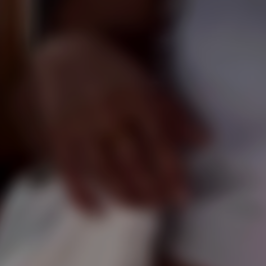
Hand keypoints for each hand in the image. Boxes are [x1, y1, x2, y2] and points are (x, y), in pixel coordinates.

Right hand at [30, 33, 206, 213]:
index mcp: (137, 98)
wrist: (68, 54)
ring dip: (124, 195)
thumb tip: (205, 141)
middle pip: (133, 161)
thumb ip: (175, 112)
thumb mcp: (149, 83)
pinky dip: (83, 195)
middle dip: (151, 188)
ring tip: (143, 207)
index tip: (184, 195)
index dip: (172, 171)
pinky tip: (99, 212)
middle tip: (166, 205)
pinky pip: (71, 172)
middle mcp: (110, 113)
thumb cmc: (118, 71)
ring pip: (105, 171)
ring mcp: (83, 126)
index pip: (159, 142)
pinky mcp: (60, 136)